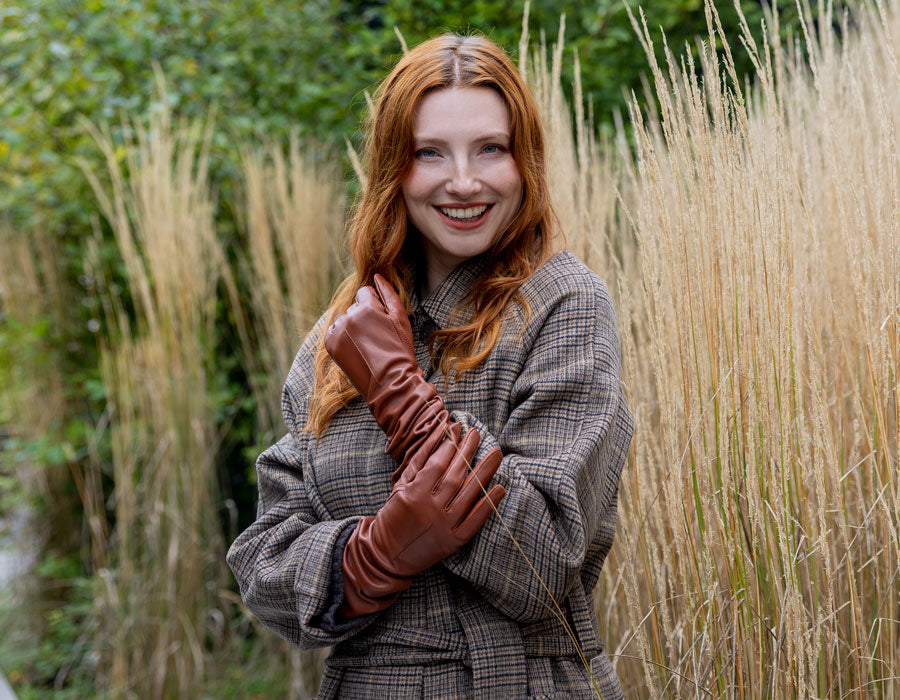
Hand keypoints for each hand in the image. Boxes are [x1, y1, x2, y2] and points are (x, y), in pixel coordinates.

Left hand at [325, 274, 457, 480]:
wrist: (390, 383)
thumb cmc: (400, 351)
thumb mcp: (400, 319)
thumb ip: (388, 293)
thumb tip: (376, 276)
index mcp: (366, 307)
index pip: (365, 293)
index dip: (376, 307)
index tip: (382, 324)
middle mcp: (348, 316)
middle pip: (354, 307)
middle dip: (364, 317)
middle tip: (377, 339)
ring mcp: (337, 331)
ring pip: (344, 320)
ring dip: (352, 328)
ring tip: (367, 347)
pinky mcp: (330, 345)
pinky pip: (334, 333)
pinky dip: (342, 339)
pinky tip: (356, 351)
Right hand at [341, 428, 505, 616]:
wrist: (388, 555)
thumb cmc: (393, 515)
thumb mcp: (401, 486)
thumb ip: (419, 461)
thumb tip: (439, 435)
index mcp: (414, 494)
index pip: (437, 464)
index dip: (449, 445)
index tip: (459, 429)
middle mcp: (430, 509)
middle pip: (455, 476)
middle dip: (468, 452)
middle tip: (478, 434)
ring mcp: (444, 526)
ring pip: (468, 495)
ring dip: (485, 472)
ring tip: (496, 454)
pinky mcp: (454, 542)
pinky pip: (474, 521)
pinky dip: (488, 505)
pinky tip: (499, 488)